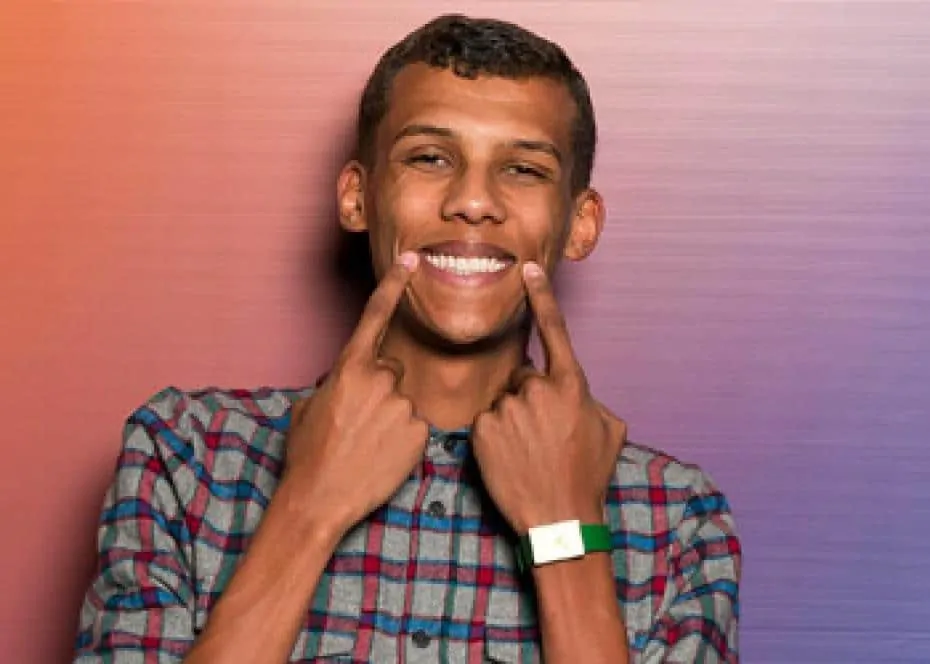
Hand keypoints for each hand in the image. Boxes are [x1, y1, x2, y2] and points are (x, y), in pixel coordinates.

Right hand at [282, 252, 428, 535]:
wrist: (319, 499)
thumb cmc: (307, 453)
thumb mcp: (309, 407)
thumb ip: (335, 383)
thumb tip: (346, 381)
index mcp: (349, 368)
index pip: (375, 316)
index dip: (393, 285)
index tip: (412, 261)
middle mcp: (379, 380)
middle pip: (392, 370)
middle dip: (381, 389)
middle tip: (360, 422)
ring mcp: (402, 406)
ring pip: (404, 401)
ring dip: (391, 417)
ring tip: (367, 444)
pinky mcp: (419, 433)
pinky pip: (416, 427)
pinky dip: (403, 440)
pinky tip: (382, 456)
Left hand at [472, 262, 626, 533]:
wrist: (559, 520)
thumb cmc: (588, 476)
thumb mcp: (608, 431)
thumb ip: (590, 400)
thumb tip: (578, 393)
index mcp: (570, 385)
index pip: (554, 330)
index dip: (541, 296)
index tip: (528, 268)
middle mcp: (537, 390)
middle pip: (525, 378)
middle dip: (530, 399)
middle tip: (543, 436)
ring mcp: (507, 409)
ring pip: (505, 402)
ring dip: (513, 421)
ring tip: (528, 453)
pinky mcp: (482, 430)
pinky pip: (486, 422)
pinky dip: (494, 438)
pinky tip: (510, 459)